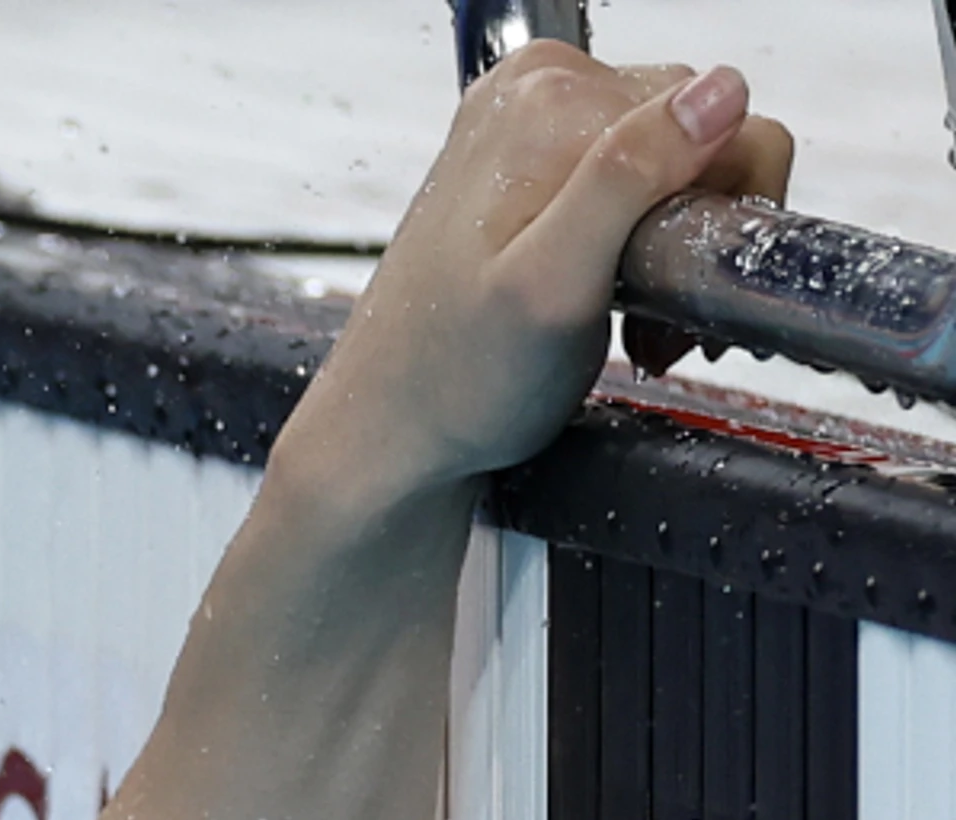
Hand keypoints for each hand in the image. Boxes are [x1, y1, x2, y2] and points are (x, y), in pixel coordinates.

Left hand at [283, 45, 793, 510]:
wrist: (391, 430)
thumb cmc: (455, 379)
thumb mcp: (555, 284)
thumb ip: (629, 178)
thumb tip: (717, 94)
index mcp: (547, 100)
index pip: (718, 113)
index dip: (724, 210)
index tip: (683, 288)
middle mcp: (536, 94)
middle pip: (699, 136)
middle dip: (699, 234)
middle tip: (658, 319)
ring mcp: (530, 128)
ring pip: (676, 166)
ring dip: (676, 251)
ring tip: (636, 322)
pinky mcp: (531, 167)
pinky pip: (635, 183)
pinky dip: (644, 247)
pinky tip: (617, 300)